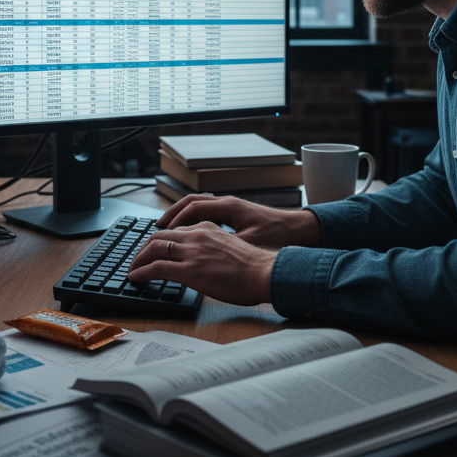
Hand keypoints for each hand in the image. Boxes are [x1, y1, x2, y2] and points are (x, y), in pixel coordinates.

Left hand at [127, 222, 274, 305]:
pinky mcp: (189, 270)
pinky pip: (156, 267)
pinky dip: (141, 271)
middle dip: (144, 247)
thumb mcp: (231, 248)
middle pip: (159, 235)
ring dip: (138, 259)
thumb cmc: (254, 267)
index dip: (161, 239)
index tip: (153, 248)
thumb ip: (213, 249)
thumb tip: (204, 260)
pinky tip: (136, 278)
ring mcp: (191, 251)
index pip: (176, 230)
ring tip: (132, 269)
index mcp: (207, 228)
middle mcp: (196, 235)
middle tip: (137, 258)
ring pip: (154, 248)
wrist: (264, 273)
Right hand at [156, 194, 322, 248]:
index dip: (174, 218)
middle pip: (192, 203)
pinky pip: (209, 214)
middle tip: (157, 227)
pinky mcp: (237, 216)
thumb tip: (199, 253)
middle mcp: (228, 203)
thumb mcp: (247, 243)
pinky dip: (195, 221)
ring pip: (200, 207)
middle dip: (172, 214)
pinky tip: (191, 234)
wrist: (300, 231)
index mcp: (228, 207)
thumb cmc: (277, 236)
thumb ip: (222, 245)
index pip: (192, 207)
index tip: (160, 230)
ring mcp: (232, 208)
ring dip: (183, 217)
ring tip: (169, 230)